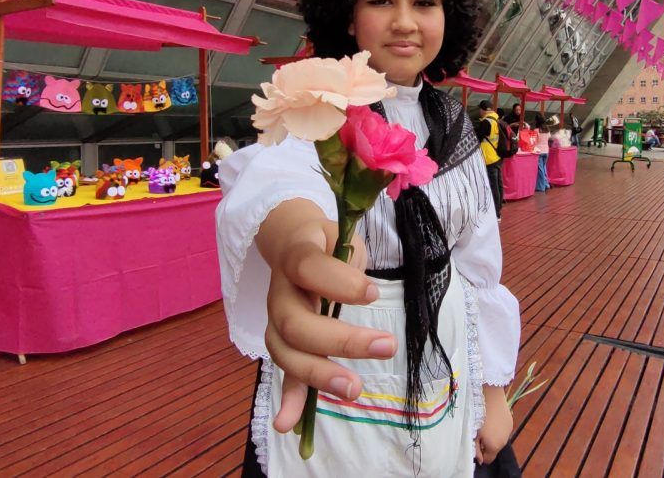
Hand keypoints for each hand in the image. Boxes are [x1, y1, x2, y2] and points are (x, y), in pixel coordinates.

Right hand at [255, 200, 396, 433]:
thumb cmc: (326, 243)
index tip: (373, 293)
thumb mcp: (341, 236)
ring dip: (318, 374)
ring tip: (354, 389)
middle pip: (295, 323)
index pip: (308, 268)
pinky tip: (288, 426)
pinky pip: (283, 373)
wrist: (292, 243)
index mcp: (296, 257)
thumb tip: (365, 292)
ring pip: (285, 352)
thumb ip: (349, 261)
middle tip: (386, 346)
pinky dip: (288, 400)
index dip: (339, 283)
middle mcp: (280, 292)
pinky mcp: (285, 344)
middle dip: (339, 340)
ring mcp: (277, 321)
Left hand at [475, 386, 512, 464]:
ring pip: (499, 439)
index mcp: (494, 446)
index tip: (475, 444)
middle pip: (494, 449)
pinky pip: (503, 430)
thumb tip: (480, 460)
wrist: (490, 395)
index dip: (481, 455)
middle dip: (487, 445)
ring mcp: (509, 431)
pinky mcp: (510, 421)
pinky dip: (497, 428)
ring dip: (493, 436)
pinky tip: (491, 417)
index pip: (489, 460)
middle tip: (478, 433)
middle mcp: (504, 441)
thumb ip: (475, 449)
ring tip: (484, 424)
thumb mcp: (472, 434)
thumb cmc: (477, 415)